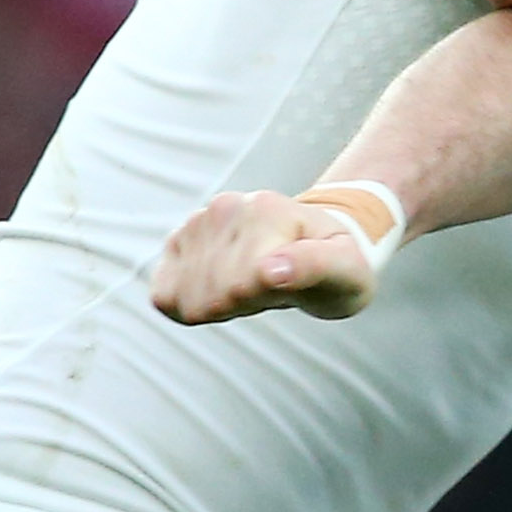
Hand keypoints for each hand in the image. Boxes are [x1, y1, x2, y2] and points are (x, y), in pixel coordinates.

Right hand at [148, 189, 388, 323]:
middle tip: (271, 286)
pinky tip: (221, 287)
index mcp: (268, 210)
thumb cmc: (335, 265)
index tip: (283, 285)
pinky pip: (165, 294)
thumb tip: (270, 270)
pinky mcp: (176, 242)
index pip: (243, 283)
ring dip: (220, 303)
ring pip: (188, 297)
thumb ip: (313, 267)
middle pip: (214, 294)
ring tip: (252, 283)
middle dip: (243, 303)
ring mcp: (197, 222)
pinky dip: (190, 302)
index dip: (261, 299)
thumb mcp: (346, 271)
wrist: (313, 244)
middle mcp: (227, 207)